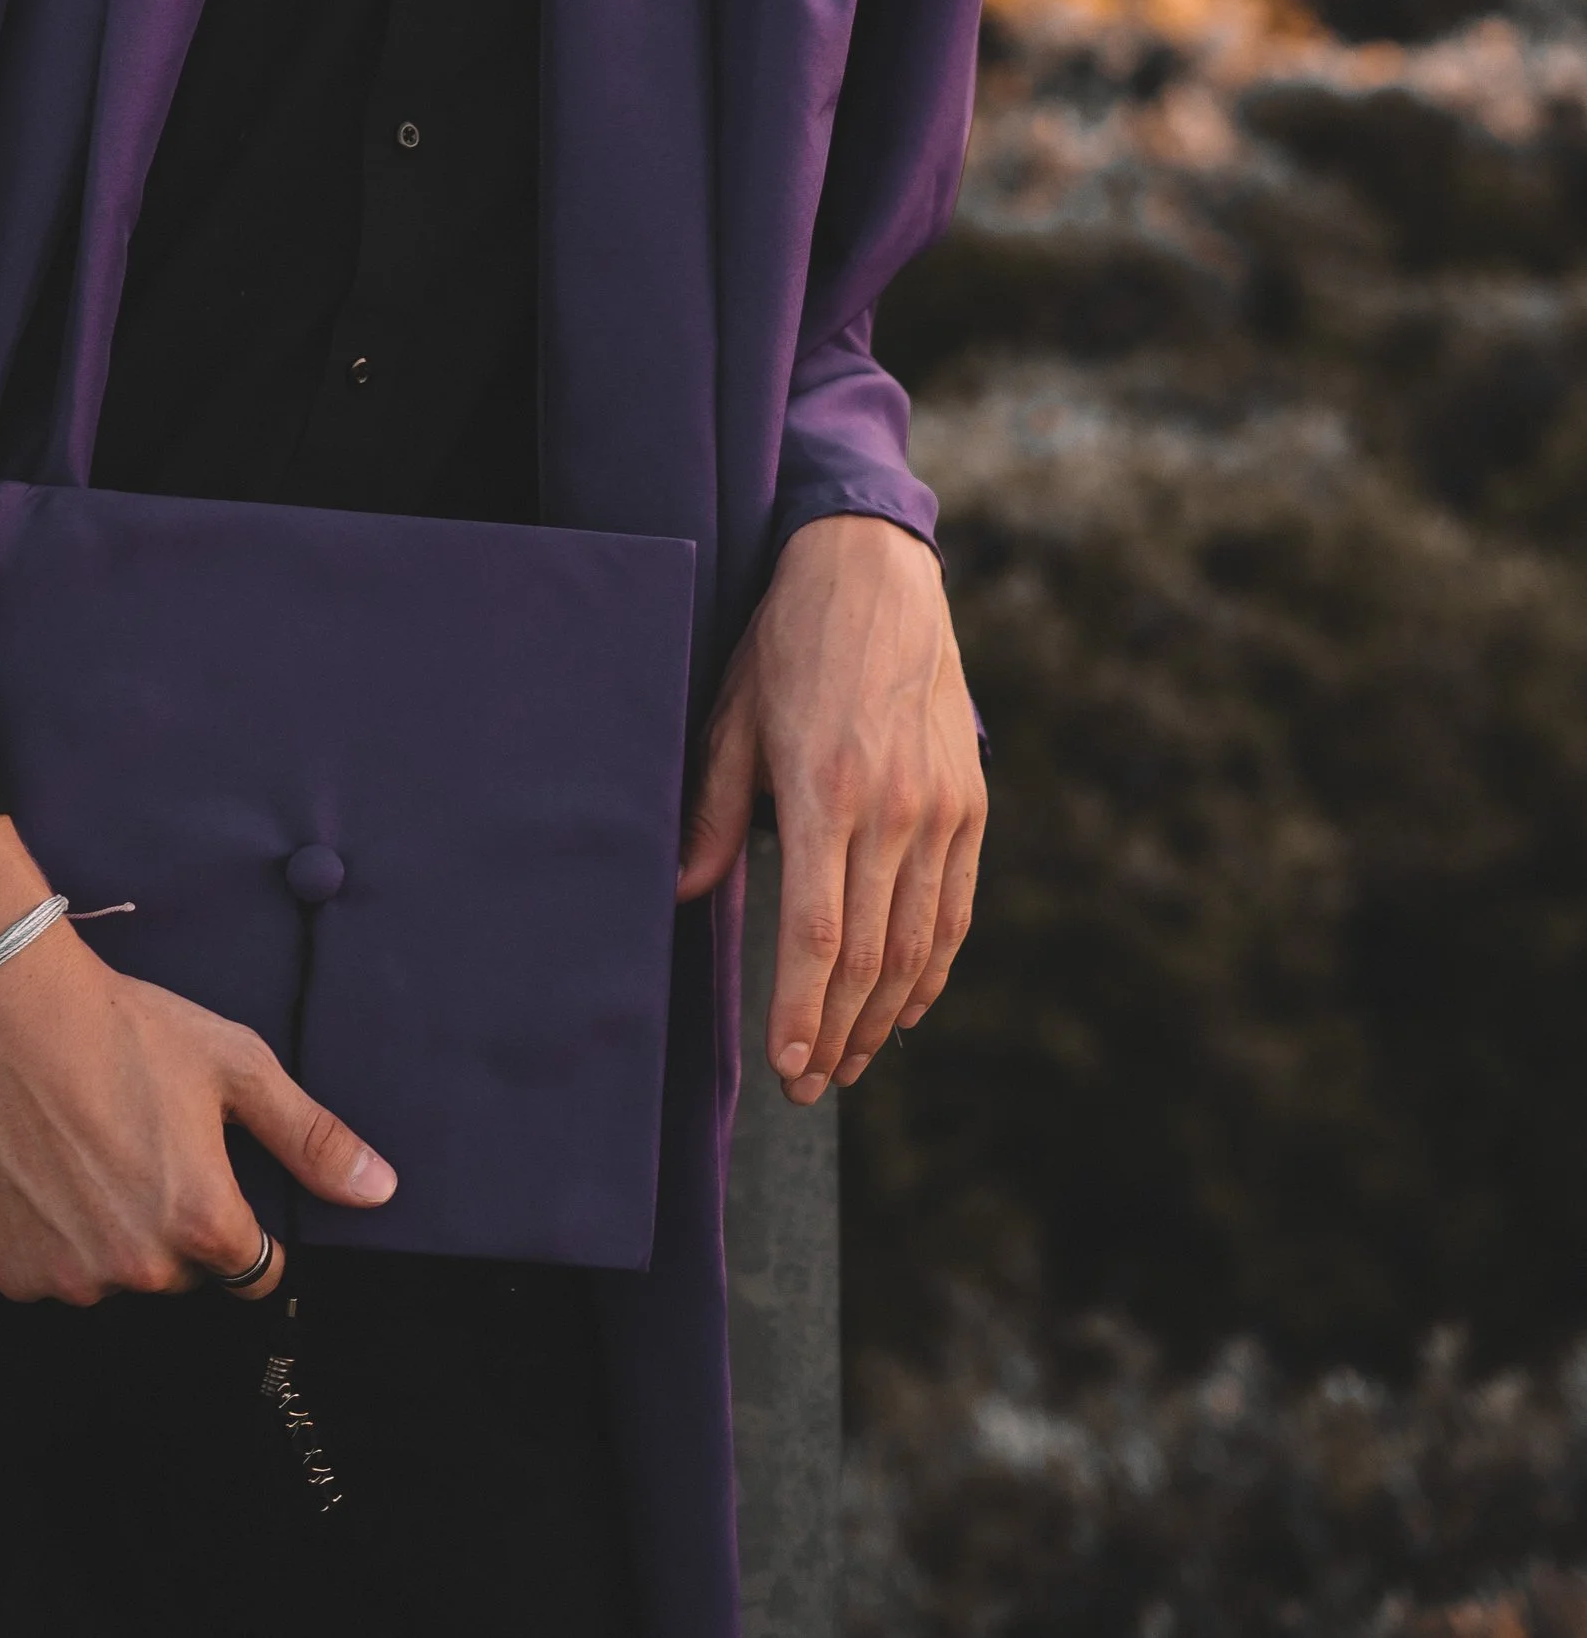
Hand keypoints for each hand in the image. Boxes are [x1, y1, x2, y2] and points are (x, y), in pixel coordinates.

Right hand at [0, 819, 395, 1302]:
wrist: (4, 1013)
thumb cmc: (124, 1030)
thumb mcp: (233, 1066)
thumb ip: (310, 1137)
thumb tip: (378, 1189)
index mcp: (204, 1224)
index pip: (254, 1271)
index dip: (245, 1228)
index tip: (219, 1181)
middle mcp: (140, 1269)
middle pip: (183, 1274)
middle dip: (177, 1226)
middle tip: (147, 1146)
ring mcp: (71, 1278)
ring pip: (116, 1276)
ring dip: (114, 1235)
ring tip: (92, 1150)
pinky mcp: (12, 1273)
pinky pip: (51, 1275)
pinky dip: (54, 1239)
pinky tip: (48, 1172)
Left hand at [675, 515, 983, 1107]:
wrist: (877, 571)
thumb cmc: (789, 641)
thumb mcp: (733, 715)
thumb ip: (714, 811)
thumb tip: (687, 894)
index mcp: (827, 791)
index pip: (818, 933)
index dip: (803, 1012)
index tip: (787, 1069)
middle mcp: (894, 809)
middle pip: (871, 956)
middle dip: (838, 1034)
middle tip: (810, 1087)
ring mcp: (941, 809)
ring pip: (919, 945)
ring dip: (884, 1016)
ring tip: (849, 1062)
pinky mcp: (970, 803)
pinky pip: (957, 909)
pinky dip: (933, 969)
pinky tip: (906, 1006)